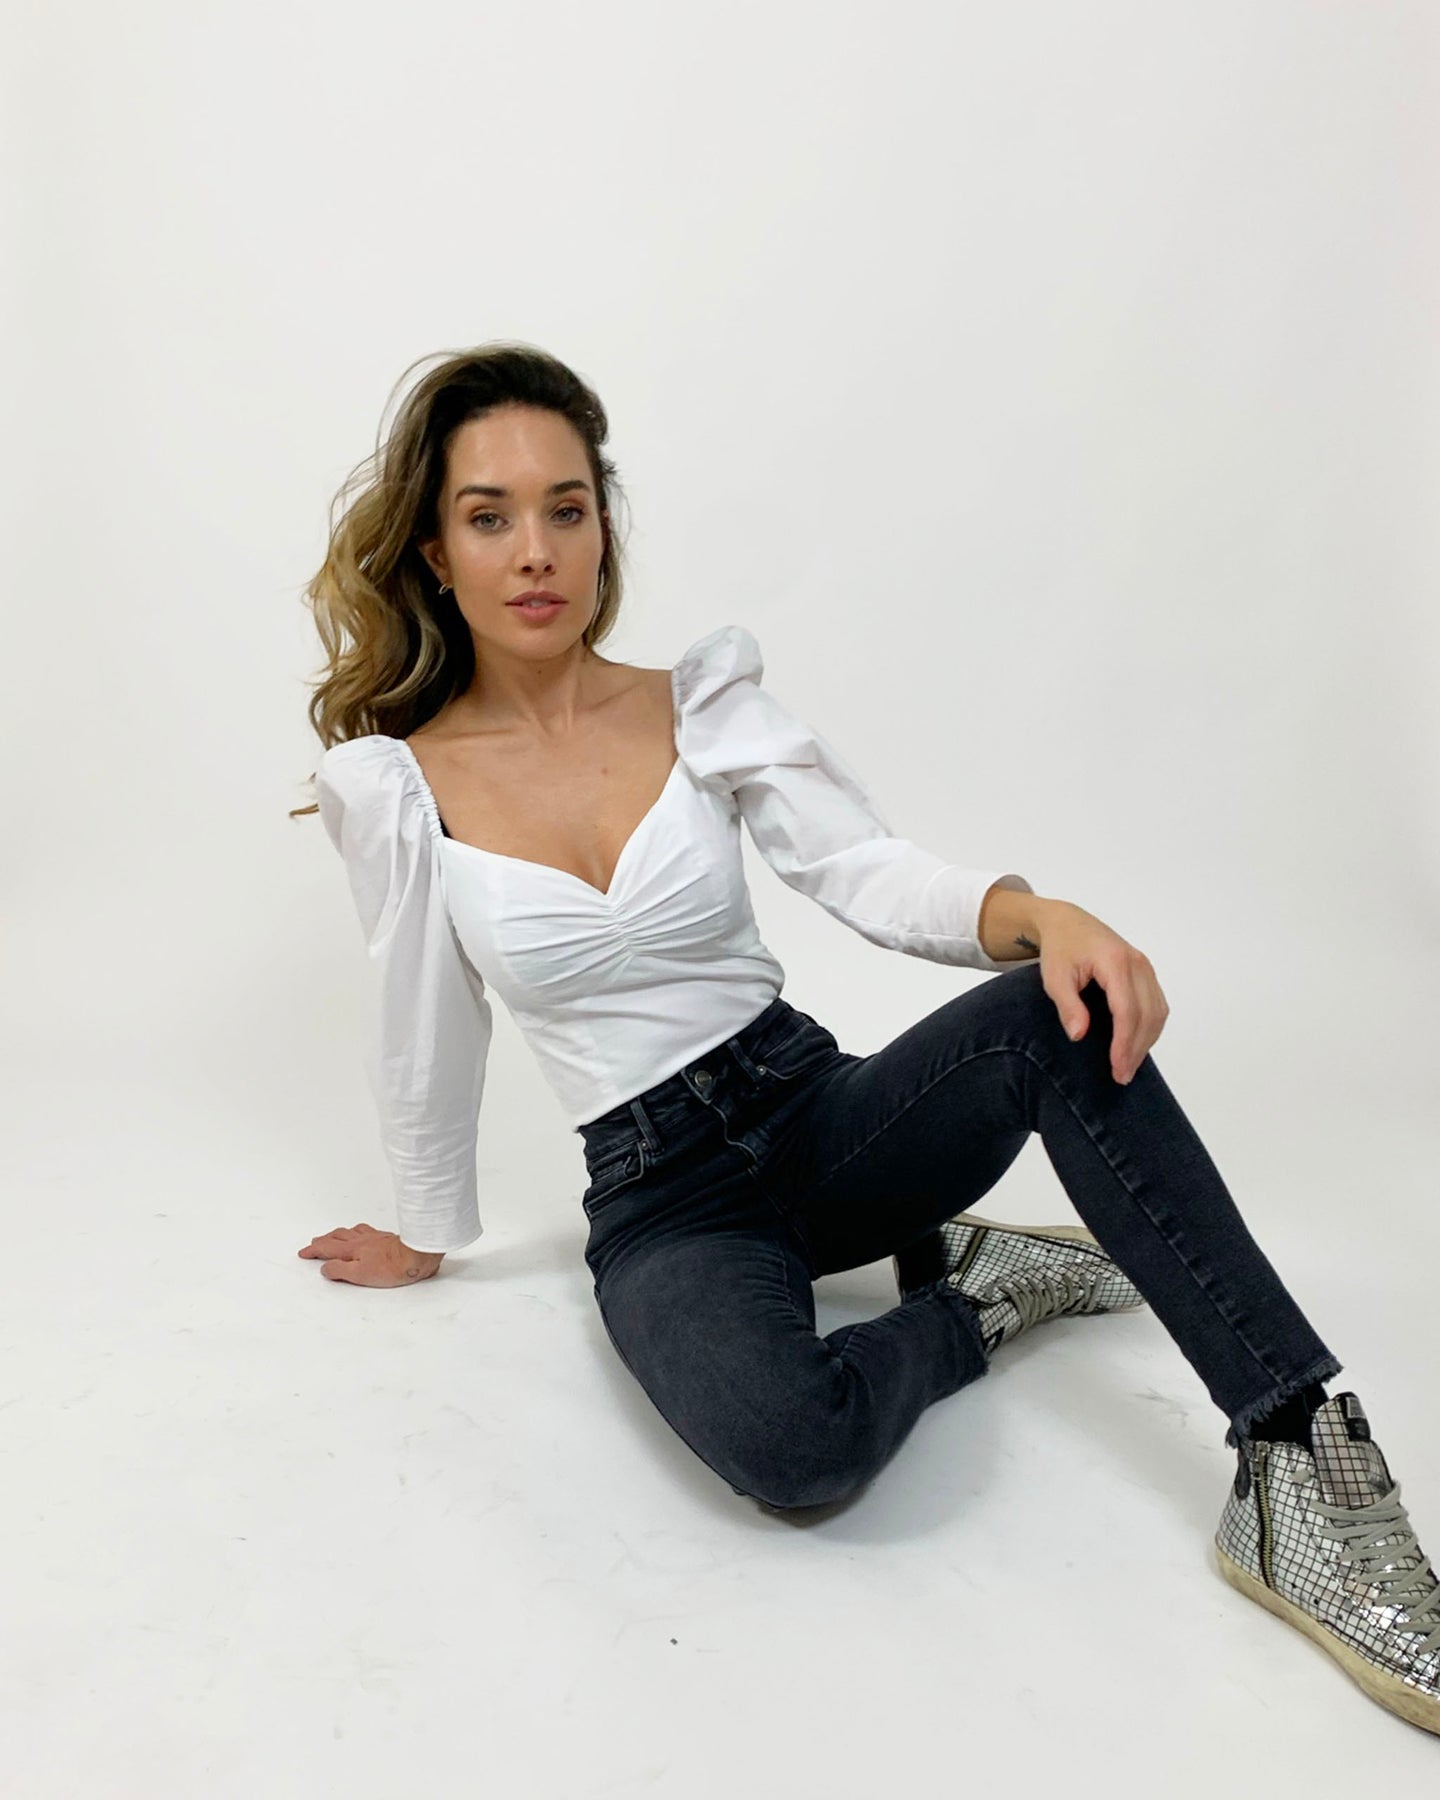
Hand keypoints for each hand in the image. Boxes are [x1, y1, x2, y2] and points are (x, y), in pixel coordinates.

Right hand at [298, 1222, 445, 1285]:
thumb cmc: (391, 1267)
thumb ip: (340, 1270)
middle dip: (323, 1240)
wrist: (417, 1255)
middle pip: (336, 1237)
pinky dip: (356, 1231)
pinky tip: (361, 1232)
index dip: (313, 1251)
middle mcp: (361, 1240)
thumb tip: (325, 1268)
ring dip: (338, 1234)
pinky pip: (364, 1230)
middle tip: (314, 1243)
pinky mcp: (386, 1237)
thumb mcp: (360, 1275)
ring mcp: (374, 1237)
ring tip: (333, 1235)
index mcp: (352, 1250)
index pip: (327, 1248)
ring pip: (350, 1231)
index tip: (304, 1252)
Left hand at [1038, 902, 1169, 1084]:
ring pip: (1157, 1012)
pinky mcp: (1146, 973)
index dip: (1125, 1042)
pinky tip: (1136, 1045)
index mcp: (1115, 962)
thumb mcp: (1054, 977)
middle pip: (1147, 1014)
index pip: (1127, 1009)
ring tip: (1128, 1066)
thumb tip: (1079, 1035)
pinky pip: (1157, 1005)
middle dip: (1137, 1049)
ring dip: (1146, 1041)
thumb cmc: (1060, 948)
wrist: (1068, 923)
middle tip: (1122, 1075)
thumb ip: (1067, 1005)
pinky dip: (1150, 1028)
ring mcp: (1145, 967)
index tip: (1117, 1066)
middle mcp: (1137, 963)